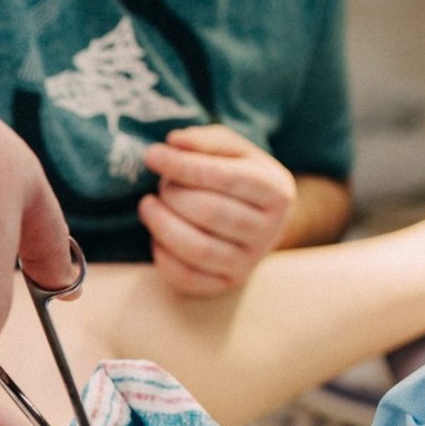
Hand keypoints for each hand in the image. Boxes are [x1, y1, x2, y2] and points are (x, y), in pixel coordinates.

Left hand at [140, 125, 296, 295]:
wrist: (260, 221)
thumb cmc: (239, 178)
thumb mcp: (232, 150)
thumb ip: (204, 141)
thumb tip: (174, 142)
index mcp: (276, 189)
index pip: (226, 177)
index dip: (184, 166)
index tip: (152, 155)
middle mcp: (269, 229)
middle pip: (210, 213)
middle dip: (174, 196)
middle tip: (160, 185)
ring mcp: (249, 261)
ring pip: (198, 249)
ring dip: (162, 226)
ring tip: (148, 206)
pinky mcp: (228, 284)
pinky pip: (188, 278)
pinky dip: (163, 258)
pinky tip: (157, 237)